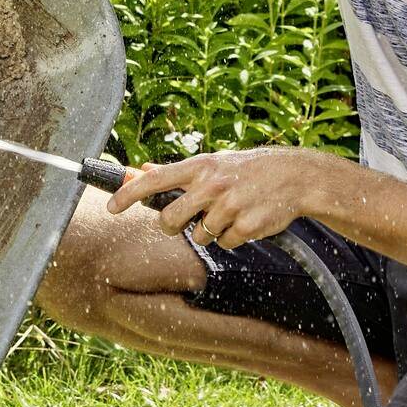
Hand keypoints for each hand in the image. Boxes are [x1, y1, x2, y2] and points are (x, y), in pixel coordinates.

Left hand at [105, 146, 348, 250]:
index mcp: (201, 166)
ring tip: (229, 213)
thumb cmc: (247, 170)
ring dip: (210, 231)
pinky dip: (233, 238)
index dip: (128, 194)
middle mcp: (212, 184)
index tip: (111, 207)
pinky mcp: (247, 225)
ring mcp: (230, 205)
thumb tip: (141, 170)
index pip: (154, 180)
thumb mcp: (213, 163)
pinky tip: (246, 220)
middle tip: (185, 221)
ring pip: (200, 235)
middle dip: (171, 227)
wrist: (295, 176)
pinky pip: (226, 243)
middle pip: (170, 219)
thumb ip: (177, 172)